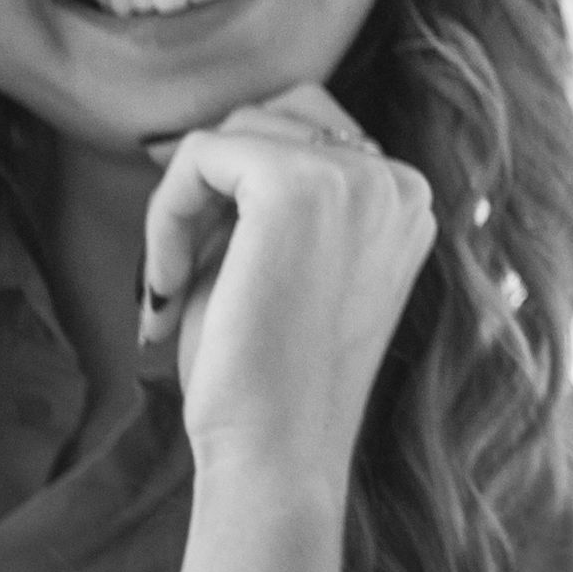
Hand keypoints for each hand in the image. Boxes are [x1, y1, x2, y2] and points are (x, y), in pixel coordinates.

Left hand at [133, 85, 431, 571]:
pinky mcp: (298, 186)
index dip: (238, 187)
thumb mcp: (286, 268)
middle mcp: (398, 183)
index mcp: (408, 204)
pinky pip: (199, 156)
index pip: (312, 131)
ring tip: (173, 284)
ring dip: (184, 205)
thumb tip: (202, 137)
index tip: (205, 266)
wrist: (278, 456)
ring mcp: (357, 179)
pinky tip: (167, 288)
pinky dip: (164, 217)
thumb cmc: (270, 381)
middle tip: (183, 271)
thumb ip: (268, 199)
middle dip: (214, 184)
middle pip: (275, 115)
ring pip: (233, 131)